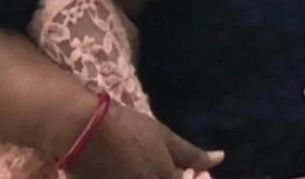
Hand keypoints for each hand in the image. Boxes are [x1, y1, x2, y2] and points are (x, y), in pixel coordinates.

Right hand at [63, 103, 223, 178]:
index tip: (199, 174)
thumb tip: (220, 158)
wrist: (84, 131)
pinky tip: (140, 172)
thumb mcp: (164, 138)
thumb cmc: (129, 129)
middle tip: (173, 168)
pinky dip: (139, 177)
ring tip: (154, 167)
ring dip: (160, 176)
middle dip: (182, 178)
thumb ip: (192, 153)